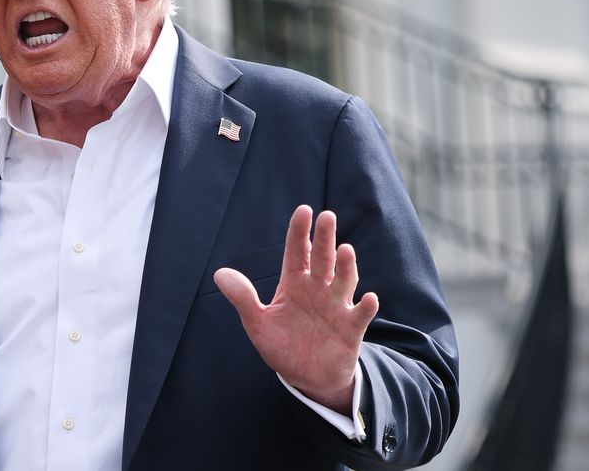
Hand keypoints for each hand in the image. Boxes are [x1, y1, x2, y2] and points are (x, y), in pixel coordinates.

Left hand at [214, 205, 378, 412]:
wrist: (305, 377)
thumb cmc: (282, 345)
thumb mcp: (257, 323)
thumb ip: (243, 298)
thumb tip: (219, 274)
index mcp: (294, 283)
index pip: (297, 252)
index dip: (299, 232)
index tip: (303, 210)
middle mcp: (318, 289)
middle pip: (322, 259)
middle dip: (324, 239)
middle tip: (326, 217)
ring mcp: (336, 307)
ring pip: (344, 281)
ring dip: (346, 267)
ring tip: (345, 250)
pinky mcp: (351, 329)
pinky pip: (360, 315)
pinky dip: (365, 307)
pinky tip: (369, 299)